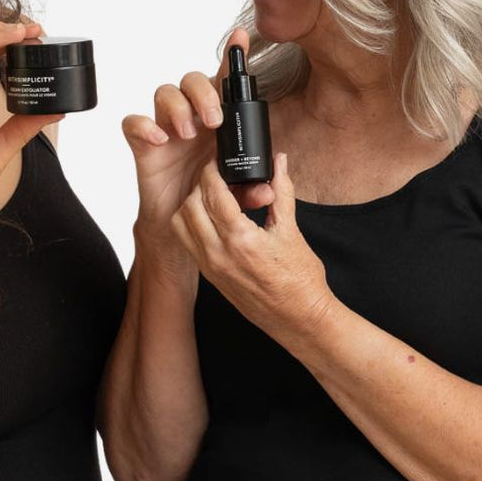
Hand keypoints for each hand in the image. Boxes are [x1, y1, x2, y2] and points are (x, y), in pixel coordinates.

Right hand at [122, 28, 273, 251]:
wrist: (177, 224)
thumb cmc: (206, 197)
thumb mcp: (236, 195)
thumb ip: (251, 189)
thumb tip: (267, 189)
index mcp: (218, 120)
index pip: (224, 82)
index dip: (231, 57)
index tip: (241, 40)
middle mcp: (192, 117)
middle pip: (192, 80)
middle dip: (203, 93)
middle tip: (214, 121)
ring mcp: (166, 128)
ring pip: (165, 92)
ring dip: (178, 108)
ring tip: (189, 134)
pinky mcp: (143, 144)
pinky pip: (134, 122)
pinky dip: (144, 125)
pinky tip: (159, 139)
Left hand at [170, 153, 331, 338]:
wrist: (299, 319)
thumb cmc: (300, 280)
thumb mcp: (291, 230)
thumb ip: (282, 191)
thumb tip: (279, 162)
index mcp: (240, 240)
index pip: (212, 194)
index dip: (213, 171)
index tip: (219, 161)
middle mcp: (218, 254)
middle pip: (189, 206)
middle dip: (201, 186)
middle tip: (219, 177)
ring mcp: (211, 267)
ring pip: (181, 225)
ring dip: (192, 206)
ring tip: (216, 198)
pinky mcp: (210, 277)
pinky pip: (189, 243)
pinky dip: (194, 224)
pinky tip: (216, 219)